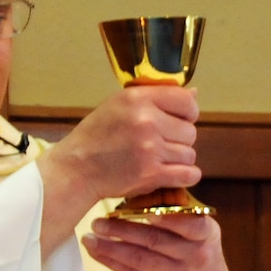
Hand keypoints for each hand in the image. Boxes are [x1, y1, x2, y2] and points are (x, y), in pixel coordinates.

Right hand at [38, 86, 199, 254]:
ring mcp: (149, 148)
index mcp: (137, 98)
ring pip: (189, 154)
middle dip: (179, 140)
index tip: (180, 120)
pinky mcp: (150, 173)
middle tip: (160, 145)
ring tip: (158, 160)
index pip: (186, 100)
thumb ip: (156, 98)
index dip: (188, 112)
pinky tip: (170, 174)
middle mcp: (146, 120)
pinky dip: (184, 177)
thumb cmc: (96, 137)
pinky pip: (188, 174)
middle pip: (190, 131)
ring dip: (178, 160)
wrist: (76, 169)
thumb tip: (195, 93)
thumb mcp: (119, 105)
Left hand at [81, 213, 238, 270]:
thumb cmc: (202, 258)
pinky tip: (97, 253)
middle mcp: (194, 254)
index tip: (145, 210)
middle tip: (99, 220)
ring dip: (111, 247)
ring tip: (90, 237)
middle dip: (123, 229)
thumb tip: (145, 190)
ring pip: (139, 258)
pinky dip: (113, 262)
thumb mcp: (204, 236)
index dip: (167, 218)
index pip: (190, 224)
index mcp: (206, 234)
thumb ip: (182, 217)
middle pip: (155, 240)